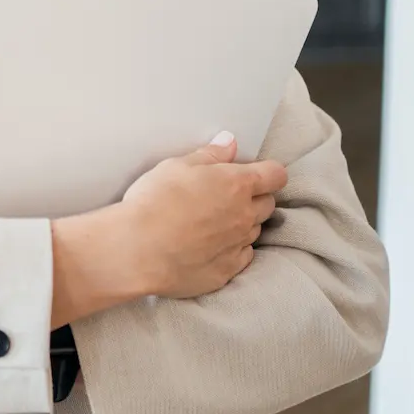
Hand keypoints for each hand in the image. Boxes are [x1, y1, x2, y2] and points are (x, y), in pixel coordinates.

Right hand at [49, 132, 286, 327]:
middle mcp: (245, 215)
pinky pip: (241, 256)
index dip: (268, 172)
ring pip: (254, 231)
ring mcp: (238, 245)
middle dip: (254, 198)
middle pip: (268, 204)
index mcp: (237, 184)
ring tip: (211, 222)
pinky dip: (232, 249)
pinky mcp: (227, 271)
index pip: (276, 175)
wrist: (137, 249)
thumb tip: (230, 142)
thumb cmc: (154, 201)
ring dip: (241, 224)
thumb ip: (209, 155)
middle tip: (226, 196)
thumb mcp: (176, 166)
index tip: (254, 173)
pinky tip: (209, 246)